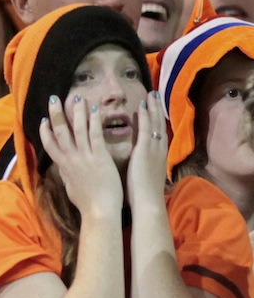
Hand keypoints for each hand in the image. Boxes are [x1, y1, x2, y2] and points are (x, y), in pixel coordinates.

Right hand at [39, 95, 122, 216]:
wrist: (99, 211)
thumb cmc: (86, 203)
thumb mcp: (70, 189)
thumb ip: (66, 175)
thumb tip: (62, 169)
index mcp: (63, 167)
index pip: (49, 145)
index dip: (45, 130)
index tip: (44, 119)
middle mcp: (71, 159)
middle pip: (60, 132)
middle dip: (56, 114)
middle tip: (54, 98)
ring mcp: (84, 157)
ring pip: (77, 129)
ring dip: (76, 112)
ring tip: (76, 97)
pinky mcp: (99, 157)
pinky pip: (95, 135)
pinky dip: (94, 121)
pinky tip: (95, 109)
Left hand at [126, 91, 167, 208]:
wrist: (147, 204)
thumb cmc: (142, 196)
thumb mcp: (144, 177)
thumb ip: (142, 168)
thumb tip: (137, 166)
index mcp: (158, 157)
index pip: (158, 133)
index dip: (156, 120)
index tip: (154, 107)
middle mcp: (158, 150)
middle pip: (159, 124)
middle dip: (157, 109)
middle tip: (155, 94)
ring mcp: (153, 149)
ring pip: (154, 123)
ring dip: (152, 107)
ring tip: (151, 93)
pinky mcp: (145, 151)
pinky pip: (145, 129)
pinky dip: (144, 116)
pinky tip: (141, 105)